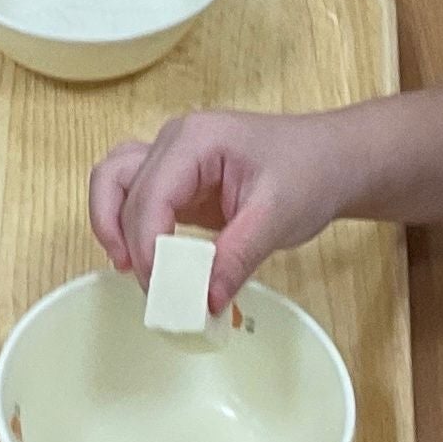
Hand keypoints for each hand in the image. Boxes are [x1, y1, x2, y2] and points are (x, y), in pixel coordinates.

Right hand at [89, 106, 362, 308]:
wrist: (331, 160)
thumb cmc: (309, 173)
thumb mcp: (277, 217)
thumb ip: (237, 257)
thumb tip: (203, 302)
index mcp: (196, 139)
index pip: (151, 194)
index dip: (148, 245)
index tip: (162, 291)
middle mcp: (174, 141)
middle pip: (124, 189)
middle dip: (131, 243)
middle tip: (154, 292)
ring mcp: (172, 157)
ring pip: (114, 181)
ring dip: (110, 223)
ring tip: (126, 268)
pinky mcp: (178, 179)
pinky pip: (134, 194)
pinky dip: (126, 223)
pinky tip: (139, 259)